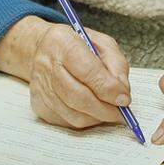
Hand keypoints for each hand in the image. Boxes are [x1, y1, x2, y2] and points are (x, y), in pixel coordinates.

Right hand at [0, 16, 132, 128]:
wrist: (41, 49)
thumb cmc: (75, 45)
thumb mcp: (101, 43)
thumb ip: (116, 64)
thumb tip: (122, 92)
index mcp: (64, 43)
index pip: (88, 70)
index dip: (109, 88)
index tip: (124, 98)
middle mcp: (47, 65)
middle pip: (78, 96)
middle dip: (105, 109)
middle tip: (121, 113)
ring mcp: (41, 87)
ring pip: (73, 114)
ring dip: (96, 117)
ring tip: (109, 112)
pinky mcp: (38, 105)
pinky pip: (66, 122)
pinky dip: (84, 120)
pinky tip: (92, 111)